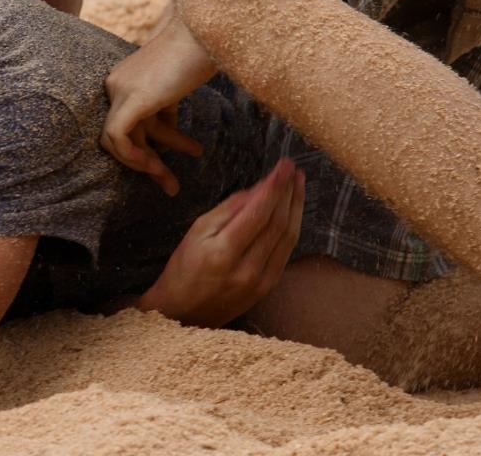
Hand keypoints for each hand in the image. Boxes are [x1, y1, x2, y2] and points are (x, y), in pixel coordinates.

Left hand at [101, 16, 216, 194]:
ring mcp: (121, 90)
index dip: (149, 146)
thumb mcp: (176, 86)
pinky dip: (132, 157)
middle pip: (125, 135)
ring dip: (149, 167)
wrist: (208, 30)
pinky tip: (154, 167)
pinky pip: (117, 137)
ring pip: (120, 142)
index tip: (170, 161)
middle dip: (149, 163)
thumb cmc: (199, 52)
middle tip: (171, 185)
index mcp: (125, 80)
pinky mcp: (132, 97)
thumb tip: (167, 137)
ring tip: (174, 185)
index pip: (129, 124)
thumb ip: (165, 108)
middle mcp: (116, 84)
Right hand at [138, 159, 305, 327]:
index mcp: (223, 252)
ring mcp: (260, 282)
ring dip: (296, 208)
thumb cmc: (183, 268)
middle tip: (294, 169)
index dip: (274, 186)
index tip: (284, 165)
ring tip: (299, 184)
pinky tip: (293, 211)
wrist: (181, 314)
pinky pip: (285, 253)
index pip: (258, 212)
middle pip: (277, 224)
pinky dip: (292, 228)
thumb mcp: (196, 232)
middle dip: (288, 192)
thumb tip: (258, 190)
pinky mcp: (267, 289)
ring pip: (287, 239)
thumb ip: (228, 210)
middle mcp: (246, 269)